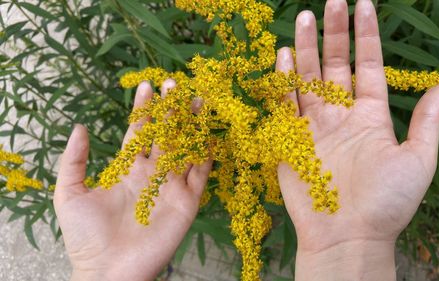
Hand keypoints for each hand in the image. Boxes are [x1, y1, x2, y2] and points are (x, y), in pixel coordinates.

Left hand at [54, 81, 211, 280]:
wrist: (107, 270)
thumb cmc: (86, 236)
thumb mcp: (70, 193)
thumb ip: (74, 160)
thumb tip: (80, 127)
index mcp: (129, 169)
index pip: (140, 132)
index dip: (144, 110)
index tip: (147, 86)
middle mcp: (153, 174)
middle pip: (167, 134)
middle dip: (172, 110)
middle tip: (176, 84)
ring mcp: (172, 186)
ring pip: (187, 148)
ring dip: (193, 125)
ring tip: (198, 101)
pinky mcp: (188, 202)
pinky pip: (201, 174)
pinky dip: (207, 155)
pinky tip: (209, 135)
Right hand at [276, 0, 438, 279]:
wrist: (347, 236)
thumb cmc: (385, 202)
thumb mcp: (418, 160)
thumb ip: (425, 121)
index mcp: (370, 116)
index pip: (367, 65)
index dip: (366, 35)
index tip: (363, 4)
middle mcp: (340, 115)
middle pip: (334, 65)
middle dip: (332, 33)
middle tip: (329, 2)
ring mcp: (313, 126)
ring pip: (306, 79)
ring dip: (304, 49)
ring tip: (302, 18)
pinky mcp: (289, 140)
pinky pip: (284, 105)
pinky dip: (282, 81)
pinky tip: (282, 56)